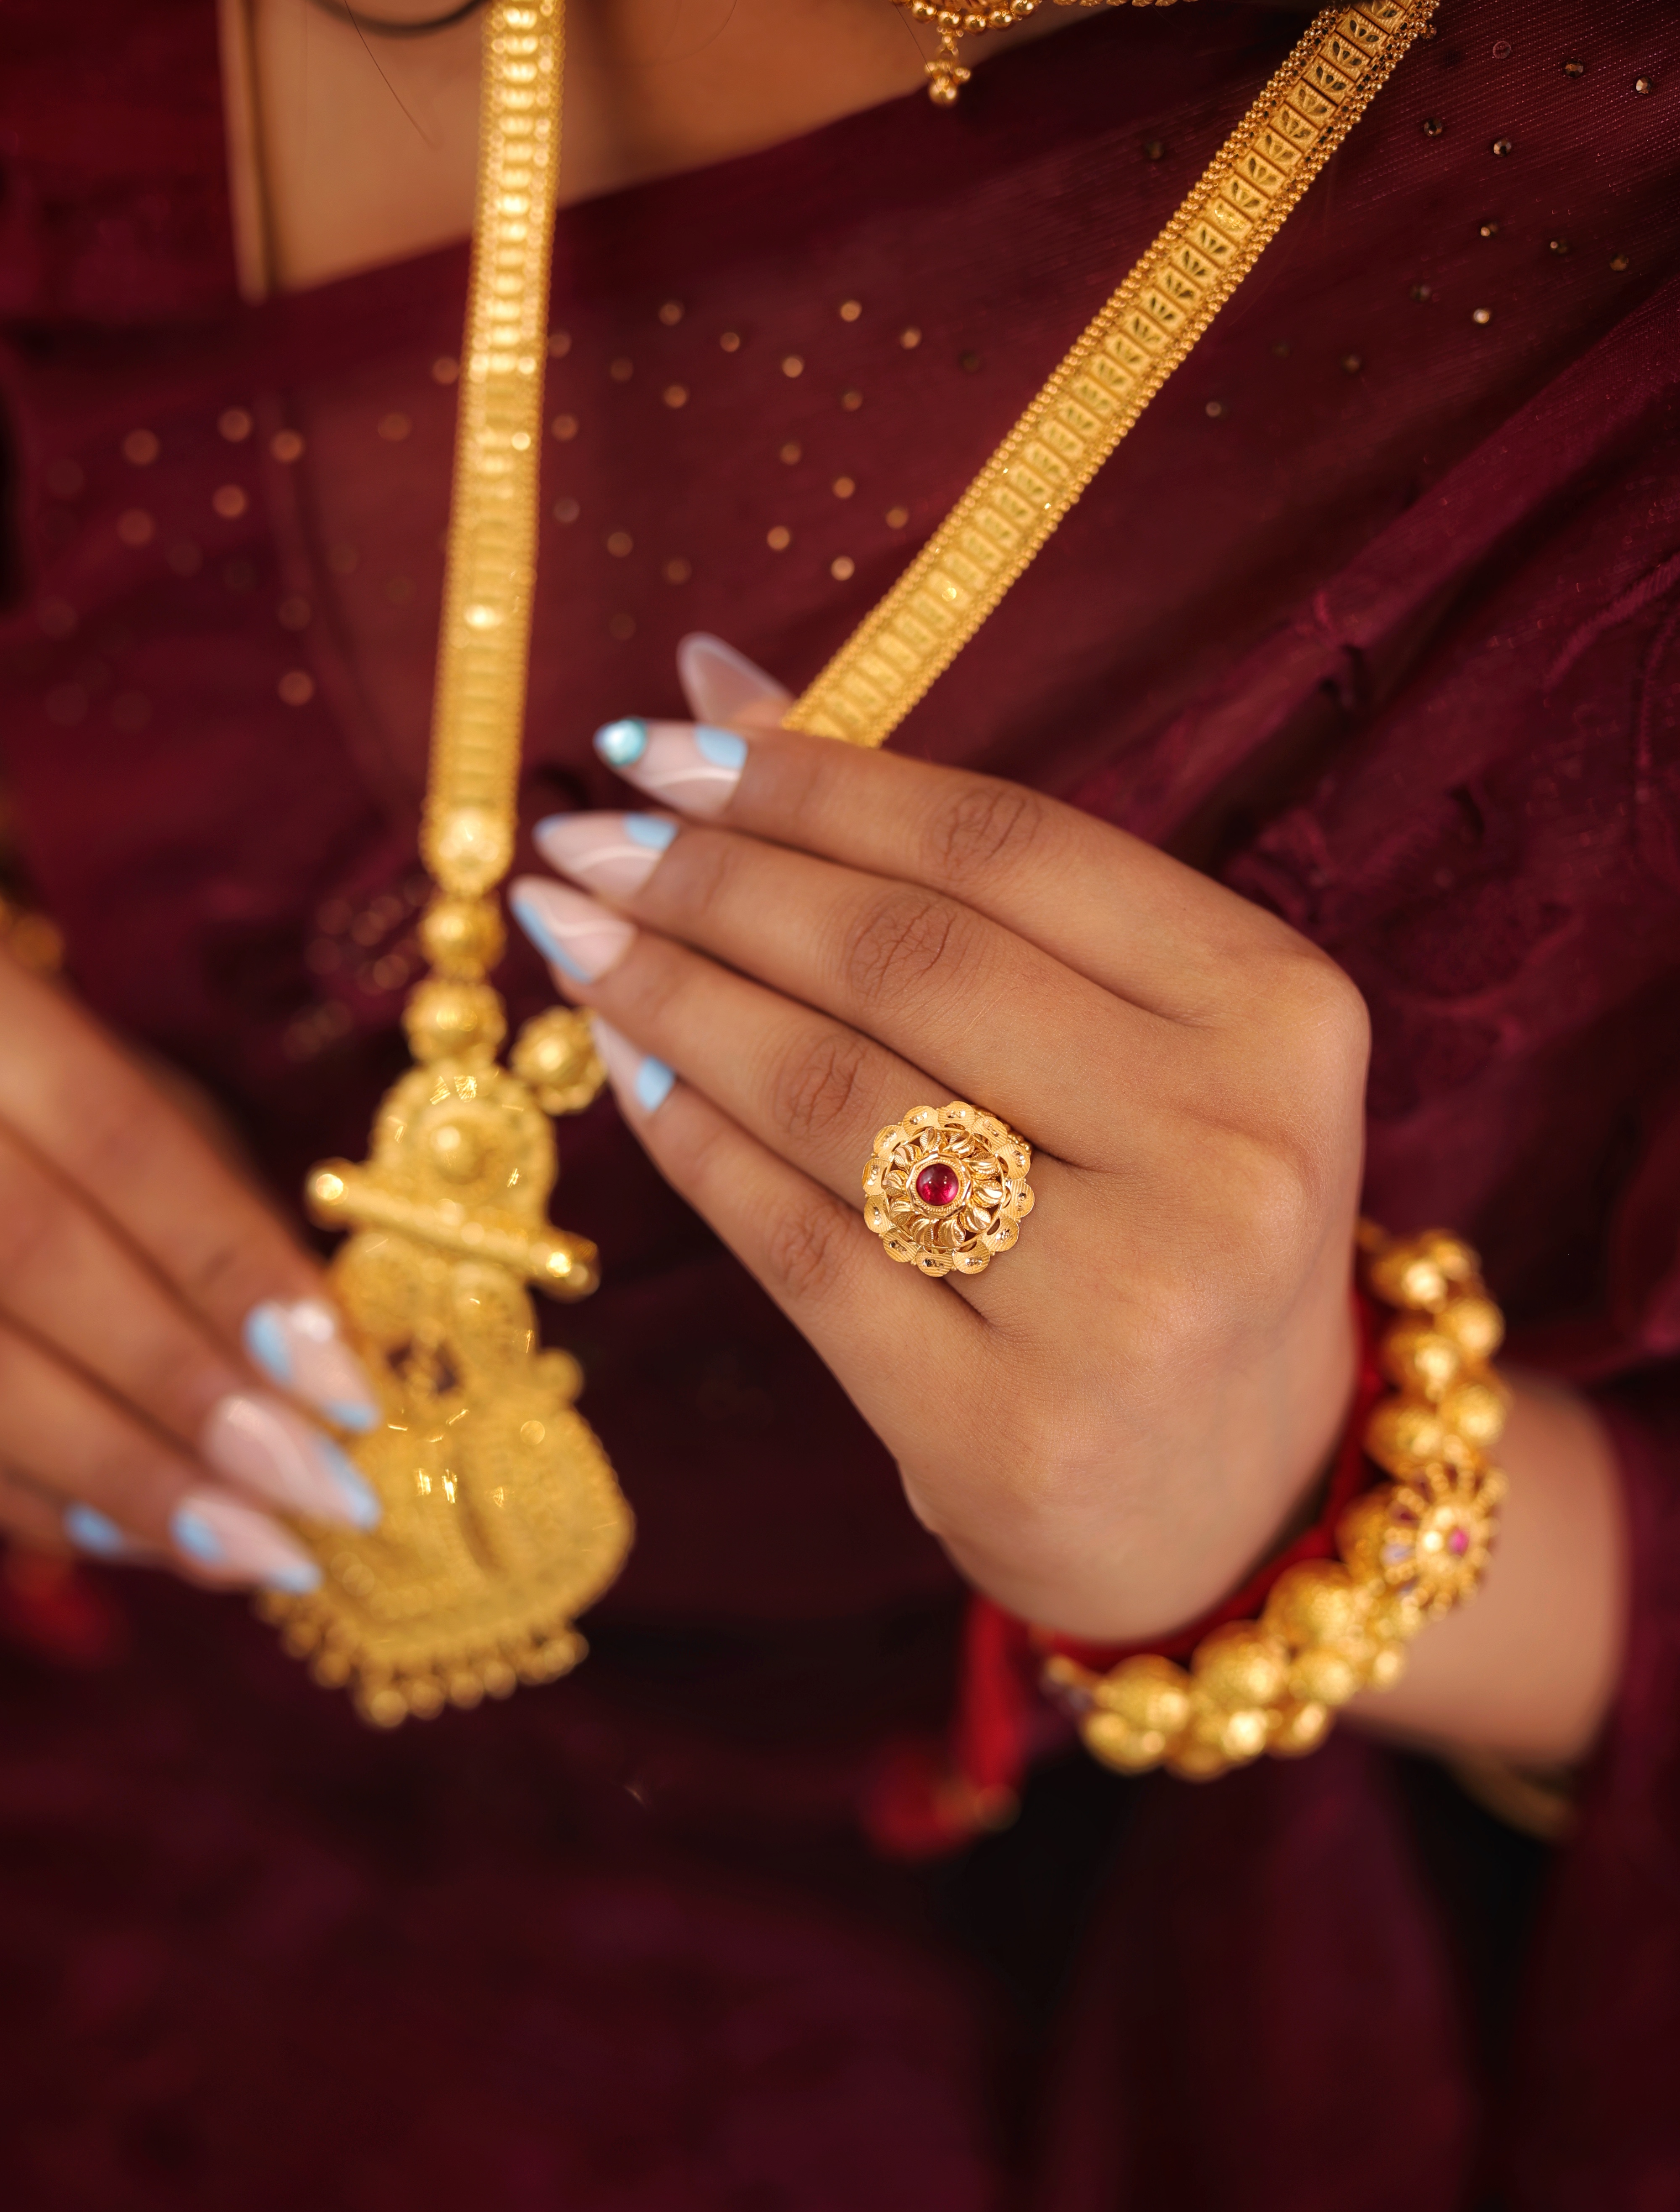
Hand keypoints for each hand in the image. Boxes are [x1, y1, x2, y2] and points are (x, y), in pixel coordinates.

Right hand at [0, 946, 381, 1591]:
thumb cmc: (43, 1086)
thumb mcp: (129, 1083)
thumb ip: (211, 1195)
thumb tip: (322, 1348)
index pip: (119, 1141)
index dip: (234, 1268)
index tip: (350, 1387)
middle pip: (32, 1258)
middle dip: (187, 1393)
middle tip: (321, 1496)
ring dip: (120, 1479)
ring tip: (254, 1552)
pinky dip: (35, 1500)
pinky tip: (140, 1540)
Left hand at [510, 646, 1367, 1641]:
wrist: (1245, 1499)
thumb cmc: (1173, 1224)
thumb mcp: (1148, 1041)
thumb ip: (964, 879)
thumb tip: (717, 687)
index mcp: (1278, 1018)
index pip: (1002, 847)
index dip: (810, 779)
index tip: (661, 743)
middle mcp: (1223, 1155)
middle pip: (906, 963)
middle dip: (714, 881)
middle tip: (581, 836)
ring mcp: (1120, 1306)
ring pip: (836, 1101)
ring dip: (671, 997)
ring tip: (571, 931)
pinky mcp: (1004, 1432)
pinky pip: (801, 1248)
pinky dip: (695, 1145)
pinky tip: (626, 1070)